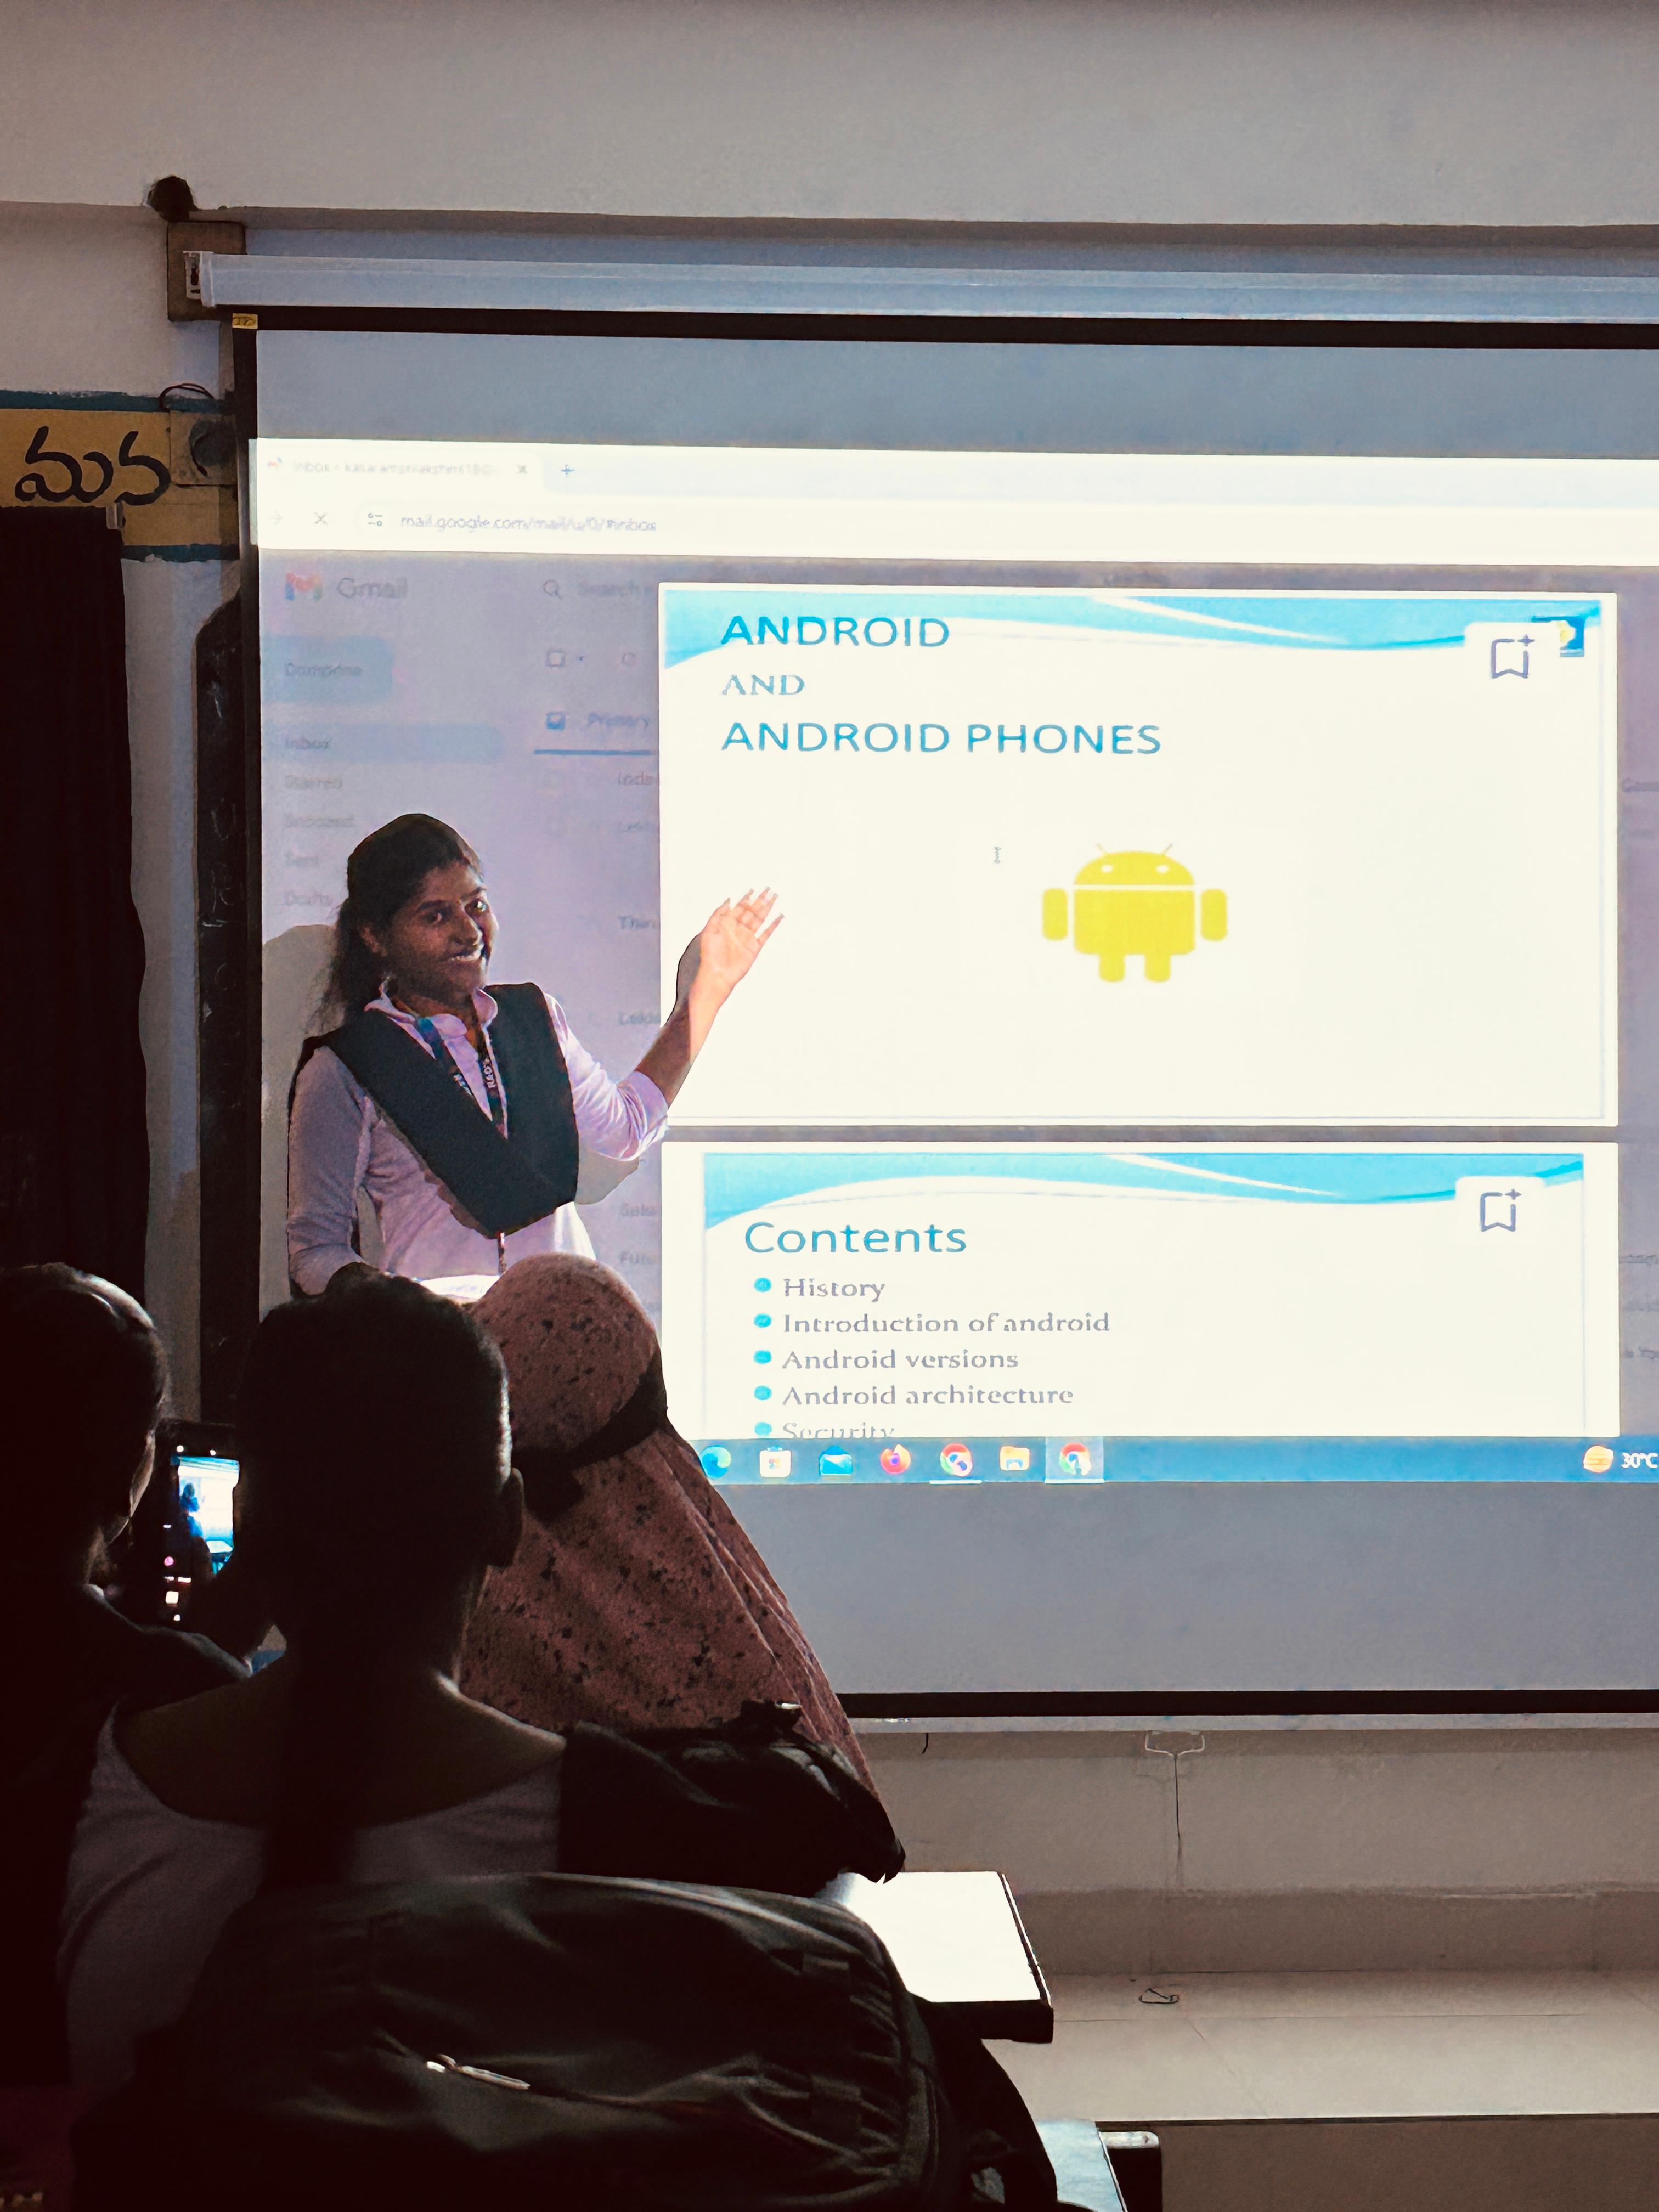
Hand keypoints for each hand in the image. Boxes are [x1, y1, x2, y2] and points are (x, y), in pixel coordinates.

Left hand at [690, 889, 780, 1007]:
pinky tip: (778, 917)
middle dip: (760, 900)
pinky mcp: (755, 947)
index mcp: (727, 924)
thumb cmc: (710, 955)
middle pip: (751, 911)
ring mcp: (747, 938)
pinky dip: (773, 926)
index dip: (746, 898)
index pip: (739, 908)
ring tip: (774, 898)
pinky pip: (766, 934)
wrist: (717, 975)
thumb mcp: (709, 930)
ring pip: (759, 919)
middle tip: (768, 890)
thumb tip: (728, 900)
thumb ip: (718, 914)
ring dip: (767, 909)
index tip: (753, 889)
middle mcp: (738, 929)